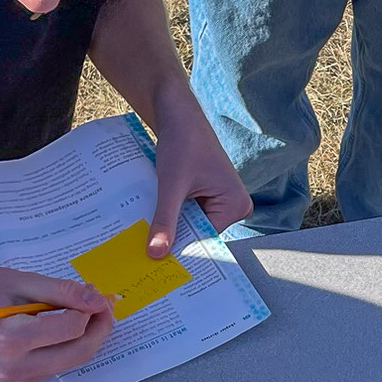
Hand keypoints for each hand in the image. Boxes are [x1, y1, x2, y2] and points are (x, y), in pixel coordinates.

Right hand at [0, 263, 113, 381]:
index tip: (97, 293)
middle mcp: (15, 367)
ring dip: (87, 337)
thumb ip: (61, 292)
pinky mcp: (20, 380)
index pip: (71, 328)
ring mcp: (17, 378)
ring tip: (87, 310)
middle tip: (104, 304)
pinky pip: (58, 364)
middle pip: (79, 353)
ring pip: (72, 361)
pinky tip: (68, 324)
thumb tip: (97, 299)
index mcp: (12, 340)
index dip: (92, 309)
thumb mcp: (21, 281)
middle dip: (99, 328)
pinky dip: (70, 345)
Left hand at [149, 91, 249, 252]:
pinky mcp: (209, 197)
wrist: (178, 116)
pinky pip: (188, 214)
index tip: (157, 266)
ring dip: (171, 227)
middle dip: (175, 238)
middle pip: (199, 233)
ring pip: (191, 225)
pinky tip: (154, 220)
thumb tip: (157, 254)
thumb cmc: (182, 143)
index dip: (180, 248)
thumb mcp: (171, 185)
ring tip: (147, 237)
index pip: (205, 238)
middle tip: (145, 254)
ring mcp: (222, 202)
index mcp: (236, 205)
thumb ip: (165, 219)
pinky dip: (171, 216)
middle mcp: (235, 206)